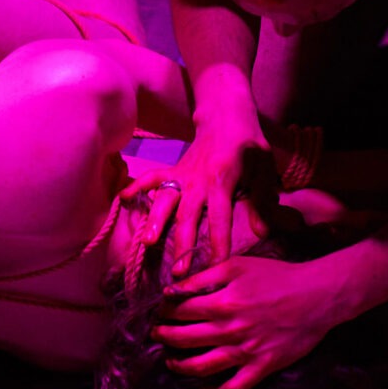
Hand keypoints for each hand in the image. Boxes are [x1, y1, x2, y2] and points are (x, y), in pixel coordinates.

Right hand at [123, 123, 270, 274]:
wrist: (227, 117)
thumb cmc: (249, 146)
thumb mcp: (264, 170)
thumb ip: (263, 201)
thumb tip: (263, 233)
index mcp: (222, 180)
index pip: (219, 218)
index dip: (218, 242)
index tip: (216, 266)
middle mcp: (198, 180)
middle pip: (188, 215)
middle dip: (182, 243)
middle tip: (178, 271)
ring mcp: (182, 175)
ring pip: (166, 199)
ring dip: (157, 221)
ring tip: (148, 242)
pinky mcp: (174, 170)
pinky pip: (153, 177)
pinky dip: (137, 186)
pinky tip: (123, 199)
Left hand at [154, 254, 347, 388]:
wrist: (317, 296)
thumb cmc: (278, 276)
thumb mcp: (239, 266)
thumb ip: (204, 276)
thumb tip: (173, 289)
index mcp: (223, 303)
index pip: (181, 311)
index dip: (165, 312)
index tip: (160, 312)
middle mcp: (230, 330)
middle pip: (185, 339)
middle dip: (165, 338)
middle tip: (157, 336)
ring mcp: (246, 352)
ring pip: (202, 366)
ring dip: (180, 366)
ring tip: (171, 362)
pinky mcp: (262, 367)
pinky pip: (233, 388)